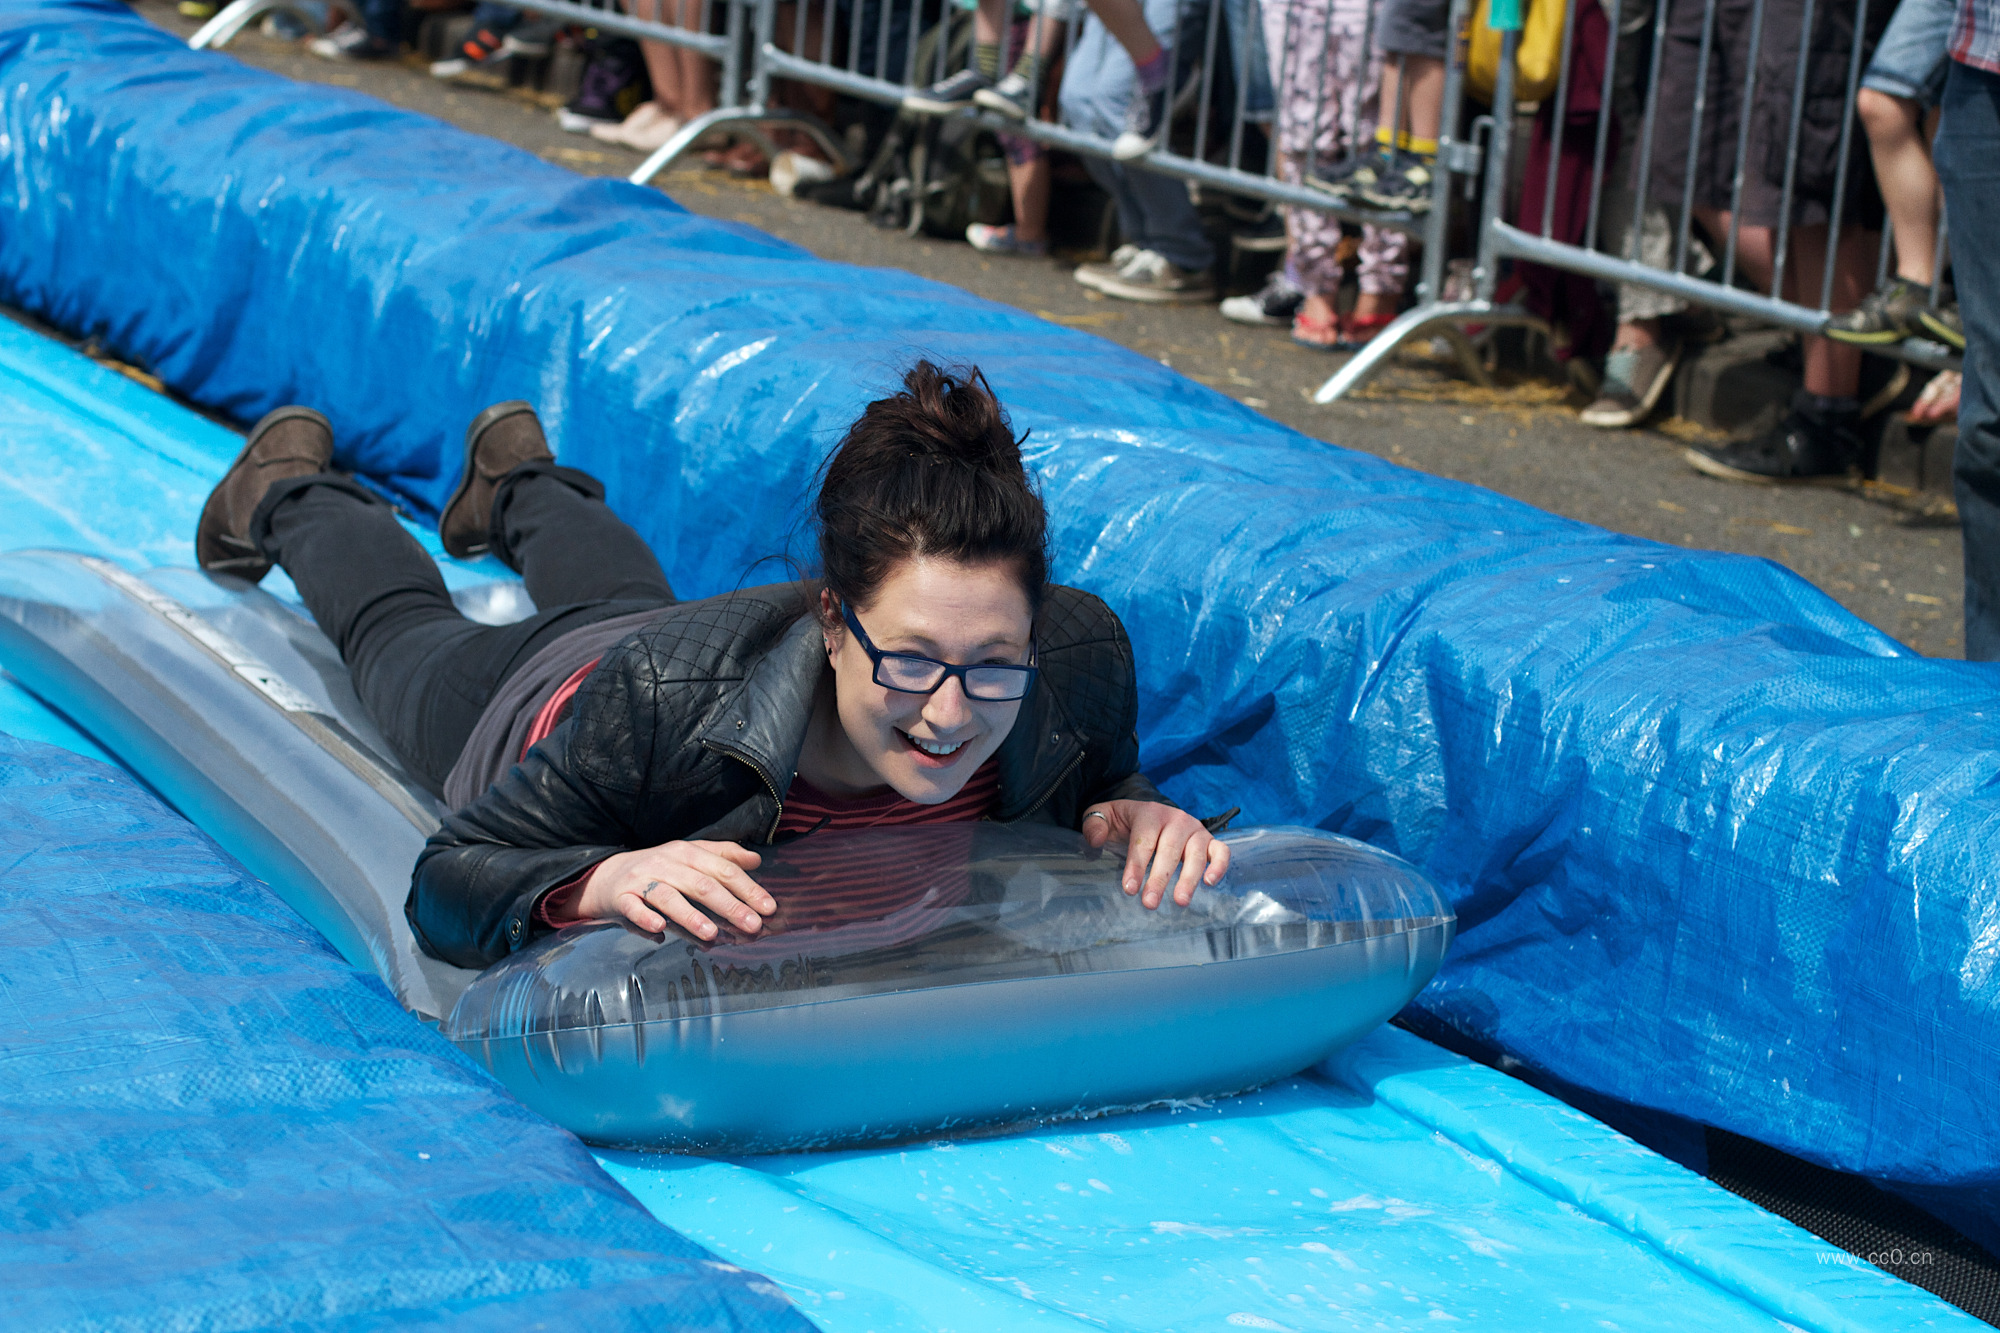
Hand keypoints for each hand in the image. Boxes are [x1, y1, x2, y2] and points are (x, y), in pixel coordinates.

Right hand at [577, 840, 773, 939]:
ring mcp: (643, 880)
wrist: (607, 876)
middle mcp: (667, 863)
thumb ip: (723, 856)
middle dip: (729, 905)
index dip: (748, 888)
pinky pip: (633, 908)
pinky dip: (646, 918)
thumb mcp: (690, 857)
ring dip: (690, 915)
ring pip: (669, 896)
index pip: (723, 870)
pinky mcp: (622, 897)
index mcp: (687, 853)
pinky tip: (660, 929)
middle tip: (752, 924)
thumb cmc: (658, 869)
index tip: (768, 907)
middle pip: (702, 884)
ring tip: (711, 934)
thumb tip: (756, 859)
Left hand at [1081, 800, 1229, 909]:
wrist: (1150, 814)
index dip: (1136, 865)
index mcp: (1149, 813)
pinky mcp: (1210, 841)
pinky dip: (1220, 865)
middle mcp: (1176, 819)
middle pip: (1169, 850)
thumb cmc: (1125, 822)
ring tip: (1180, 902)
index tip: (1129, 889)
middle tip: (1149, 903)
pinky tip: (1210, 883)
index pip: (1143, 840)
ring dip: (1189, 878)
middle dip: (1159, 878)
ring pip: (1196, 853)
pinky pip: (1221, 851)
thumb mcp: (1104, 816)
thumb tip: (1095, 840)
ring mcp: (1195, 830)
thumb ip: (1095, 824)